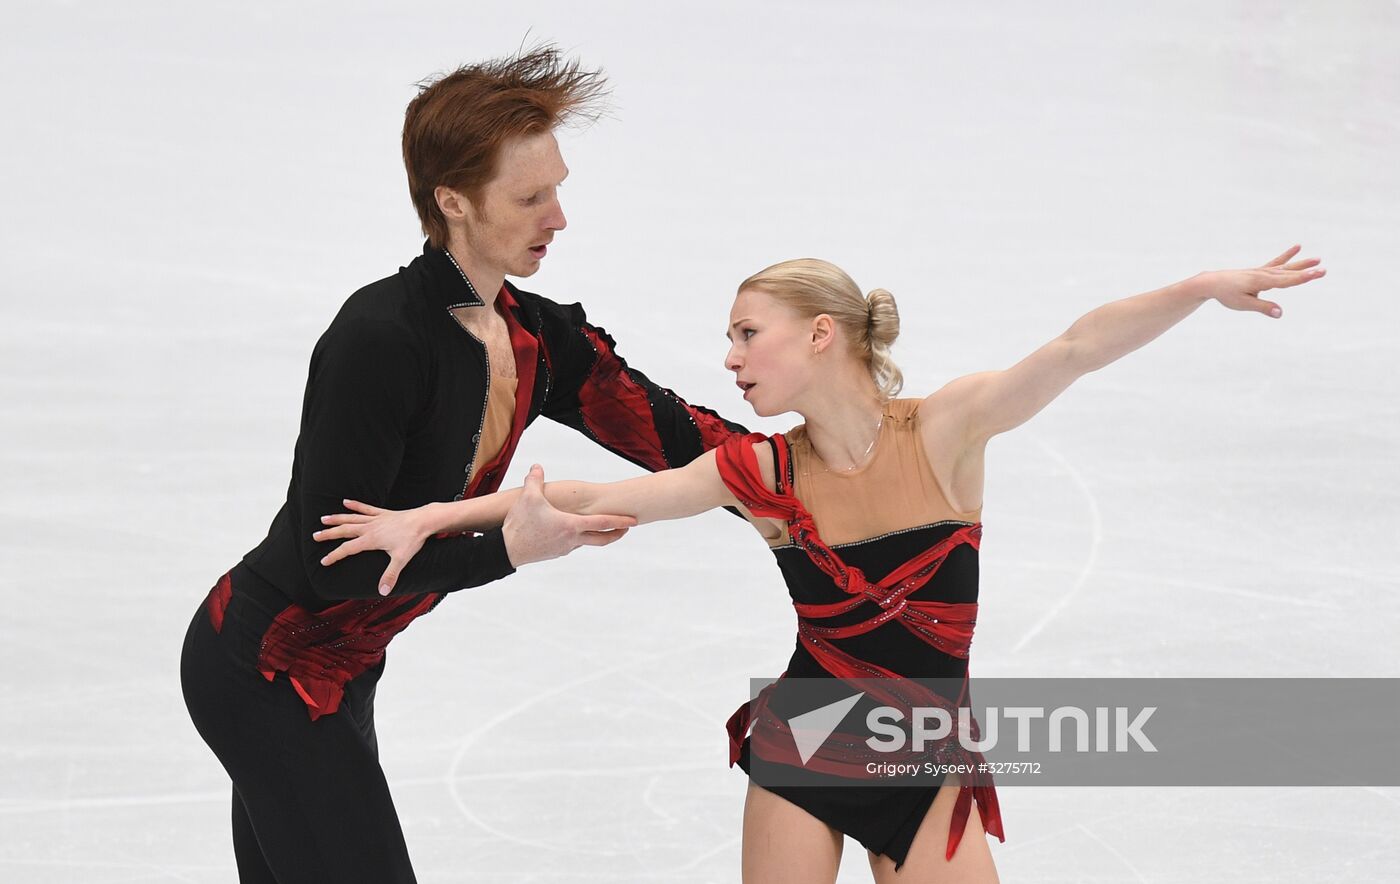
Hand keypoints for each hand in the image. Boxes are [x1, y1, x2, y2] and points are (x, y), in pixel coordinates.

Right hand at [314, 499, 429, 595]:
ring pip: (351, 518)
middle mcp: (370, 528)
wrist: (423, 520)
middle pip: (344, 530)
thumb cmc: (412, 539)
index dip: (334, 556)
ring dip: (337, 518)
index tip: (323, 561)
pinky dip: (355, 505)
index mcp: (371, 540)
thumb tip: (383, 591)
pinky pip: (366, 508)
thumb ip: (390, 575)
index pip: (347, 549)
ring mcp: (376, 519)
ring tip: (323, 518)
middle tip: (314, 536)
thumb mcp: (401, 559)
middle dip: (329, 534)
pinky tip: (345, 501)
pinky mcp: (383, 513)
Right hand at [501, 464, 637, 567]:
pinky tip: (573, 531)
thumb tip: (537, 467)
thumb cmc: (520, 524)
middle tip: (627, 527)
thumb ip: (535, 480)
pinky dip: (579, 537)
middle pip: (602, 539)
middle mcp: (572, 540)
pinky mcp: (555, 553)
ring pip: (586, 542)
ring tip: (600, 526)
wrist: (507, 550)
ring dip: (596, 535)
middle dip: (616, 533)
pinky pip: (572, 545)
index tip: (634, 521)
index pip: (603, 523)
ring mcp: (564, 548)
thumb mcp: (528, 497)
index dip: (620, 521)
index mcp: (571, 525)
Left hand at [1199, 244, 1325, 317]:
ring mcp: (1262, 271)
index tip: (1317, 274)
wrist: (1212, 282)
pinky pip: (1276, 263)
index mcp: (1261, 281)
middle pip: (1289, 273)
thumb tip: (1280, 313)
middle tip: (1324, 270)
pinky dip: (1287, 256)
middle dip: (1306, 272)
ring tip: (1317, 260)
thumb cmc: (1227, 295)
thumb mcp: (1244, 304)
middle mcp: (1264, 273)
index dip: (1303, 278)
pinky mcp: (1259, 271)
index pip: (1286, 281)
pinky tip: (1297, 247)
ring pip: (1285, 267)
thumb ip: (1263, 307)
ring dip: (1301, 264)